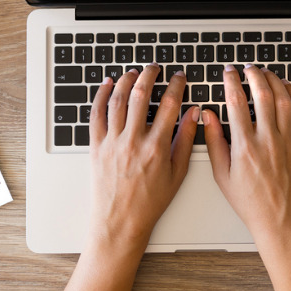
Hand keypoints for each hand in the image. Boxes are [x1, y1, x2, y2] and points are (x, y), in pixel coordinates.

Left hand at [48, 66, 198, 290]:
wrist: (120, 223)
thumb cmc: (150, 203)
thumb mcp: (177, 174)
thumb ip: (185, 141)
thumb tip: (194, 114)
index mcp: (156, 147)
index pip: (170, 105)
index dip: (176, 85)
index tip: (179, 77)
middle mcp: (133, 141)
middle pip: (141, 95)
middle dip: (150, 75)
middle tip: (155, 67)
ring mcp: (112, 142)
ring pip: (118, 100)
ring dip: (126, 80)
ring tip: (134, 72)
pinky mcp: (96, 147)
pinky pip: (96, 114)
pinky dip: (101, 96)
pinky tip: (107, 84)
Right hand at [203, 65, 290, 290]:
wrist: (282, 223)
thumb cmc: (251, 204)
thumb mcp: (222, 176)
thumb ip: (214, 142)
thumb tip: (207, 116)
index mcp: (245, 147)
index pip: (236, 102)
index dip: (232, 82)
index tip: (229, 72)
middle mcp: (268, 140)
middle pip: (262, 94)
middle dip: (254, 75)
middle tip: (248, 68)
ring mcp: (289, 142)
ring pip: (284, 99)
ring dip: (275, 81)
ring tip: (266, 73)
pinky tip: (288, 89)